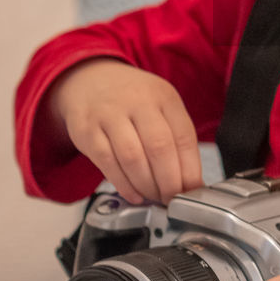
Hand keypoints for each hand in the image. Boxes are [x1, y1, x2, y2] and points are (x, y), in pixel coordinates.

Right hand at [47, 58, 203, 205]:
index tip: (192, 191)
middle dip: (169, 182)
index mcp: (163, 96)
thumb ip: (176, 138)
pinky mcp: (87, 131)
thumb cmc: (132, 100)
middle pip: (160, 148)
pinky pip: (107, 163)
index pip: (184, 137)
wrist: (89, 81)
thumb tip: (192, 182)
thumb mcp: (160, 106)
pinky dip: (124, 185)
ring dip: (147, 186)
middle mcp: (137, 102)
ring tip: (154, 197)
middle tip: (172, 199)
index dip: (190, 170)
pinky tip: (134, 194)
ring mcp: (109, 115)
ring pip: (133, 158)